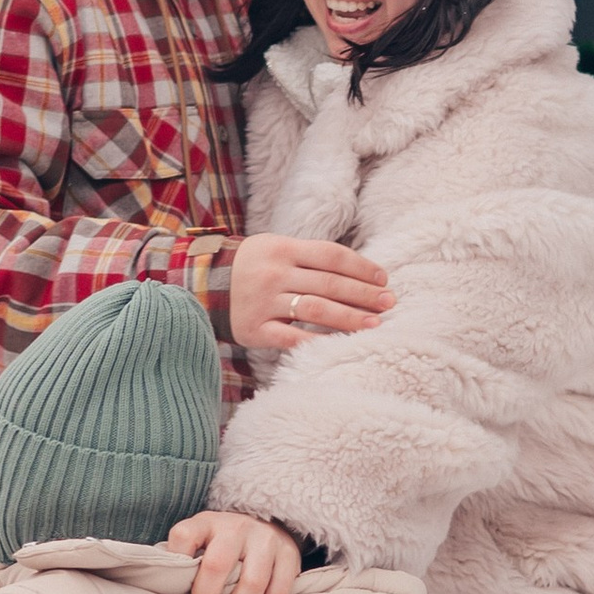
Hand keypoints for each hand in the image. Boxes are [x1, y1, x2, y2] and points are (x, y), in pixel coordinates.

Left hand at [167, 509, 305, 593]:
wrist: (264, 523)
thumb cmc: (221, 543)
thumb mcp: (199, 540)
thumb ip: (184, 559)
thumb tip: (165, 589)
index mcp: (207, 522)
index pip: (183, 536)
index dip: (177, 563)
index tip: (180, 583)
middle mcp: (236, 527)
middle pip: (217, 564)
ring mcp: (265, 538)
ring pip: (252, 583)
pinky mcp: (289, 553)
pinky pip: (278, 590)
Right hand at [229, 232, 392, 350]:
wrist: (204, 284)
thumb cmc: (253, 266)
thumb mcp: (276, 248)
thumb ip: (311, 257)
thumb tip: (360, 272)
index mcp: (283, 248)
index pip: (331, 256)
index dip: (361, 267)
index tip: (383, 279)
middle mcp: (275, 273)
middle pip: (329, 283)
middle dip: (363, 294)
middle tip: (389, 303)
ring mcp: (264, 302)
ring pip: (316, 310)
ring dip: (350, 318)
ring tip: (375, 324)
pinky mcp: (255, 329)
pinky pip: (293, 337)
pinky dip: (318, 341)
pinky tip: (341, 344)